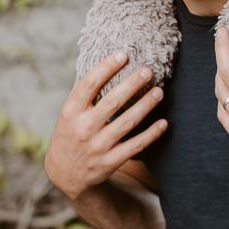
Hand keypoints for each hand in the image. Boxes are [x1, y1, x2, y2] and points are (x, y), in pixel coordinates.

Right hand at [45, 52, 166, 200]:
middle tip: (148, 71)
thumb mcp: (68, 115)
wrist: (64, 173)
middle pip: (112, 101)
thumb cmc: (70, 134)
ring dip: (146, 105)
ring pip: (127, 122)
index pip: (88, 84)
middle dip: (132, 84)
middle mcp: (83, 128)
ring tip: (159, 92)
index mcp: (70, 112)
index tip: (123, 55)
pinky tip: (163, 123)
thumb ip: (83, 96)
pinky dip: (151, 134)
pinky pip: (135, 145)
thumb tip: (107, 65)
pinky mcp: (110, 162)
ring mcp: (97, 146)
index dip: (106, 67)